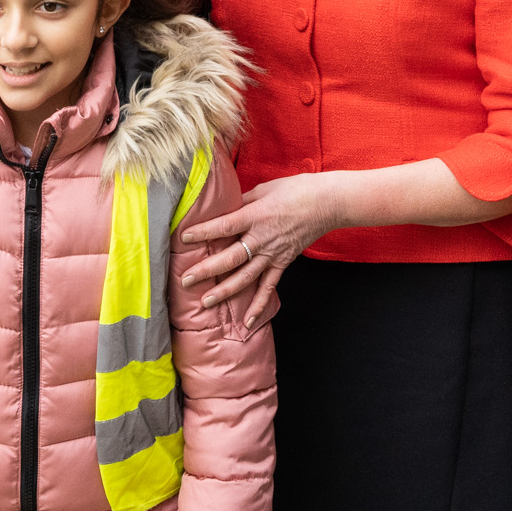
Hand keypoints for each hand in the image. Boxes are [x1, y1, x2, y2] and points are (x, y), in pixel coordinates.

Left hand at [178, 173, 340, 328]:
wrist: (327, 203)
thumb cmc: (296, 190)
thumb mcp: (264, 188)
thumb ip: (243, 201)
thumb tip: (225, 208)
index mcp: (254, 216)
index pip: (223, 226)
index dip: (203, 232)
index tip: (184, 238)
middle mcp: (261, 238)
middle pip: (230, 258)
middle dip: (206, 270)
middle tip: (185, 280)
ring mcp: (272, 254)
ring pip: (245, 277)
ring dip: (224, 291)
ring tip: (205, 302)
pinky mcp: (283, 263)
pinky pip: (269, 287)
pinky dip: (259, 305)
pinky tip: (247, 321)